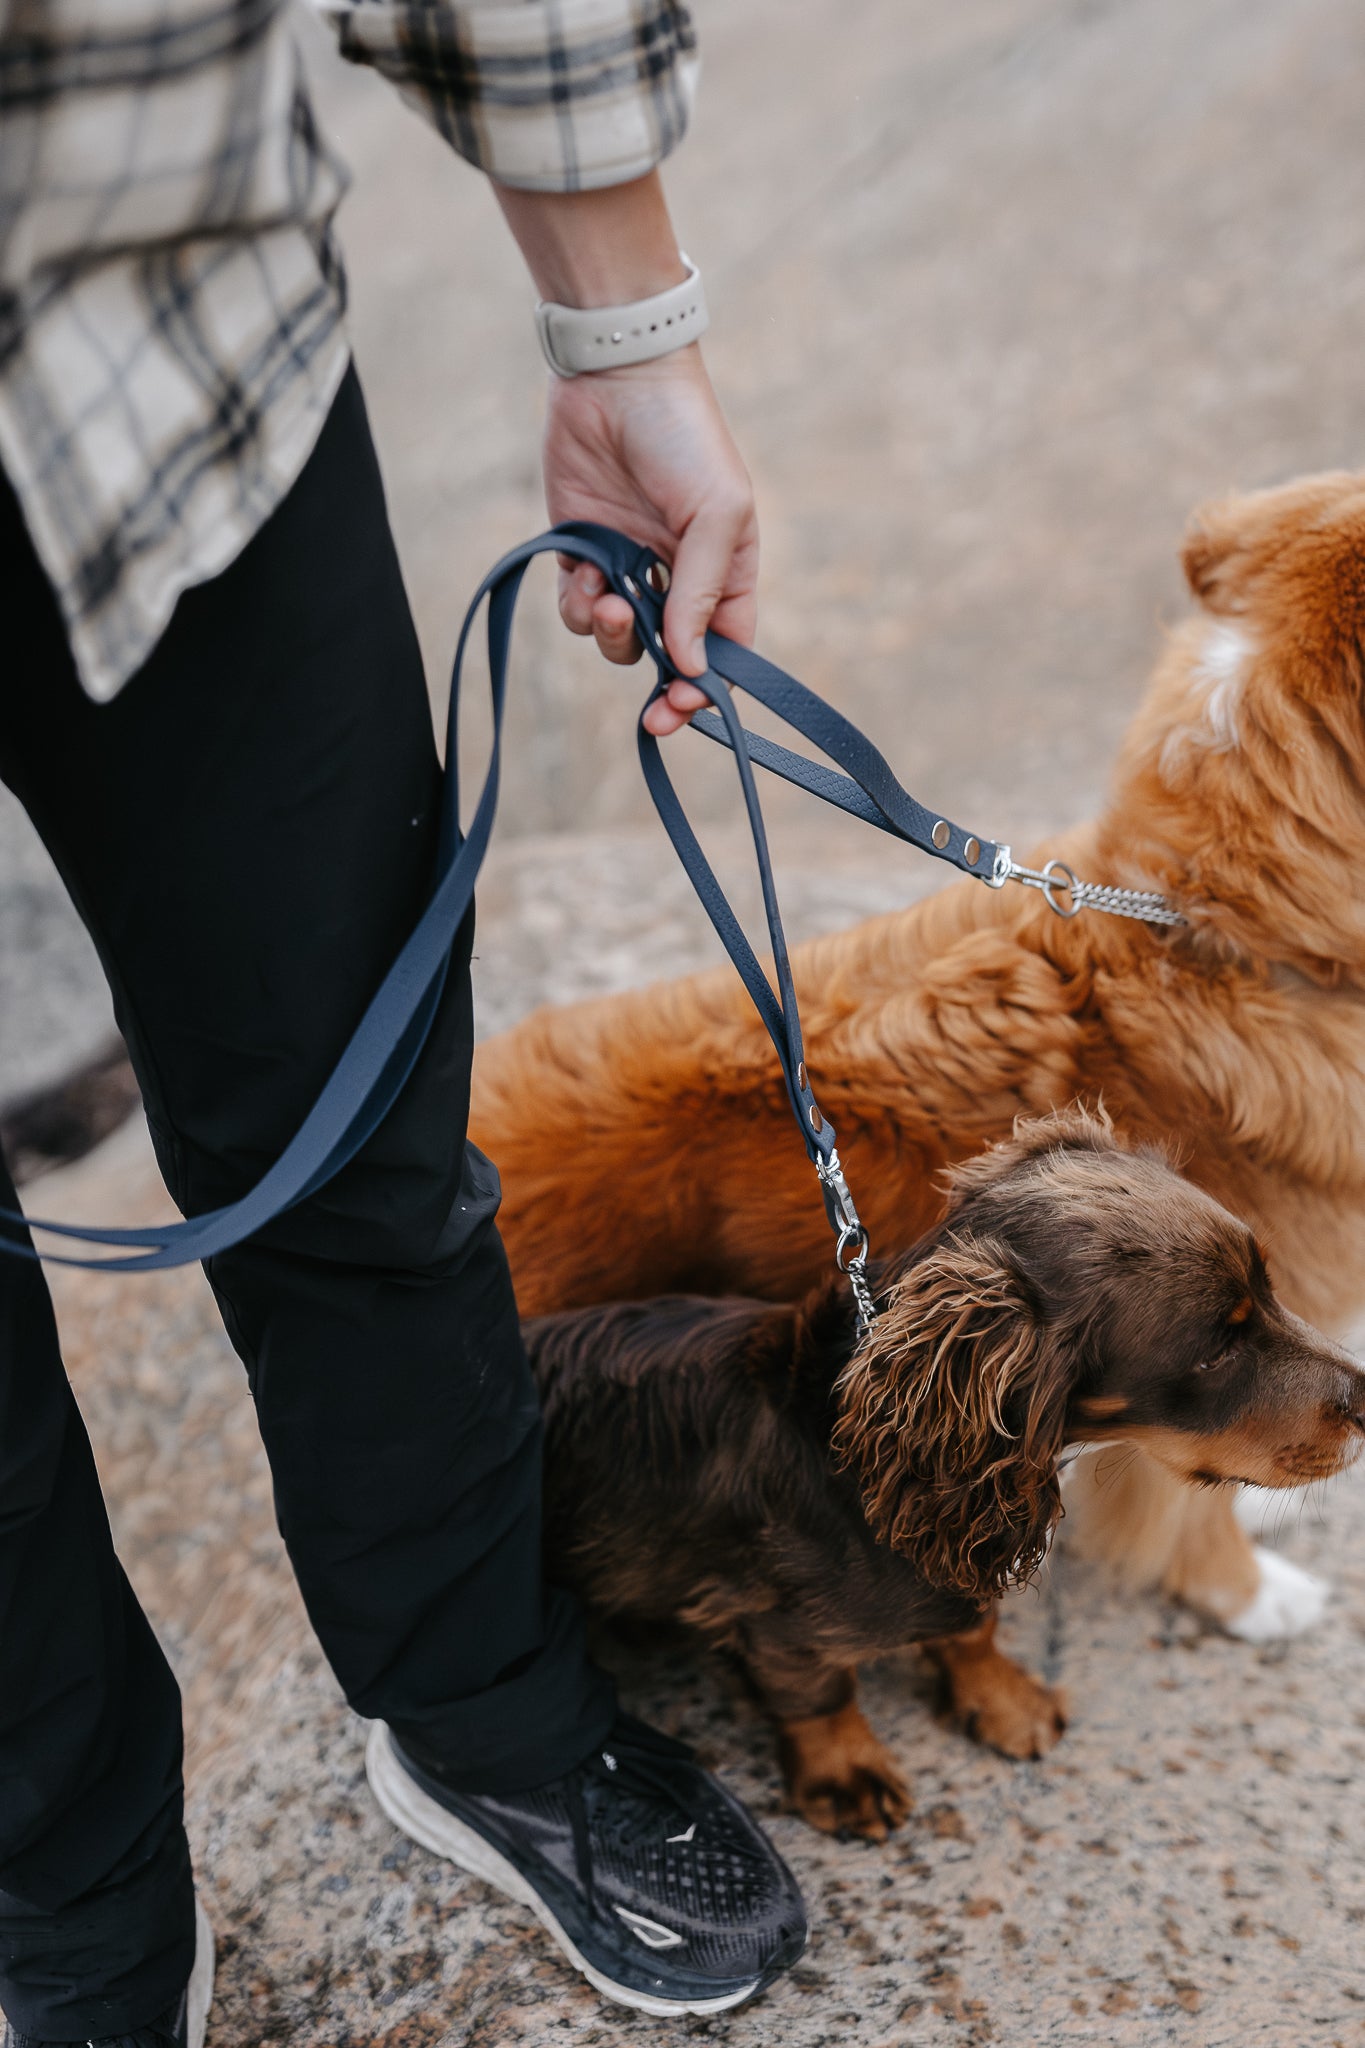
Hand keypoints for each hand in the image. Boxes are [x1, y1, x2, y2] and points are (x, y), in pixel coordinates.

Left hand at [542, 345, 758, 734]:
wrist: (616, 377)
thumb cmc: (685, 438)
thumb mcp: (716, 514)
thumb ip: (702, 593)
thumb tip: (694, 667)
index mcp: (726, 572)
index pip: (725, 650)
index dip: (708, 686)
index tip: (684, 705)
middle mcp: (678, 577)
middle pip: (669, 657)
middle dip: (657, 683)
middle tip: (650, 707)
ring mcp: (628, 567)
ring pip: (618, 638)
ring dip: (611, 635)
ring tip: (606, 599)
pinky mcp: (582, 552)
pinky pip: (577, 607)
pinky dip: (578, 606)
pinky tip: (583, 576)